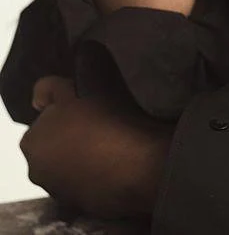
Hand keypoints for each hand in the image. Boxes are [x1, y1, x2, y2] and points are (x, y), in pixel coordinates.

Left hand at [20, 75, 172, 219]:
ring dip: (82, 154)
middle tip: (96, 122)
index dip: (64, 110)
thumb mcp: (73, 92)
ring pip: (70, 163)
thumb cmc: (101, 122)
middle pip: (53, 144)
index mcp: (31, 142)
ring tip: (108, 142)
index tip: (84, 106)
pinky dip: (95, 171)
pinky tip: (114, 161)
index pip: (44, 120)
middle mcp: (37, 171)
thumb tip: (38, 99)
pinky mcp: (84, 202)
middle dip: (69, 135)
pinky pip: (86, 179)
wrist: (134, 165)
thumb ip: (50, 89)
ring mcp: (60, 190)